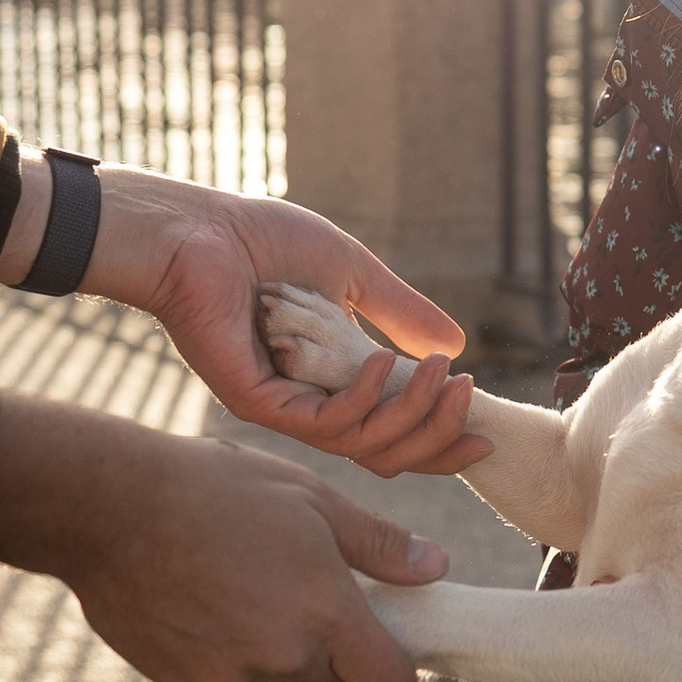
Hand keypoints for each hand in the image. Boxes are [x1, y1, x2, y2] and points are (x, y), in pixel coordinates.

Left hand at [0, 161, 481, 476]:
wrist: (196, 228)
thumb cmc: (260, 239)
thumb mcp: (350, 274)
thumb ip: (398, 311)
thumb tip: (454, 347)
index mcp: (328, 382)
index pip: (392, 431)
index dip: (441, 438)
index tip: (485, 428)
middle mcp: (305, 405)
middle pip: (385, 453)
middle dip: (438, 436)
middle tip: (469, 398)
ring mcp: (280, 409)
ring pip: (362, 444)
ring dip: (412, 413)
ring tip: (442, 375)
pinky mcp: (258, 402)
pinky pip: (325, 423)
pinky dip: (365, 397)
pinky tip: (385, 362)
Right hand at [0, 390, 447, 681]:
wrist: (111, 505)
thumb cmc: (218, 488)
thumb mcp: (311, 498)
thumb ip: (378, 544)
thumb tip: (435, 568)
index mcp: (326, 613)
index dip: (390, 666)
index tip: (379, 638)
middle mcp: (283, 657)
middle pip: (328, 681)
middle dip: (322, 647)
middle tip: (291, 588)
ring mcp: (229, 675)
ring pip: (271, 679)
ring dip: (267, 648)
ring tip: (235, 581)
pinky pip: (220, 678)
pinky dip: (217, 650)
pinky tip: (194, 596)